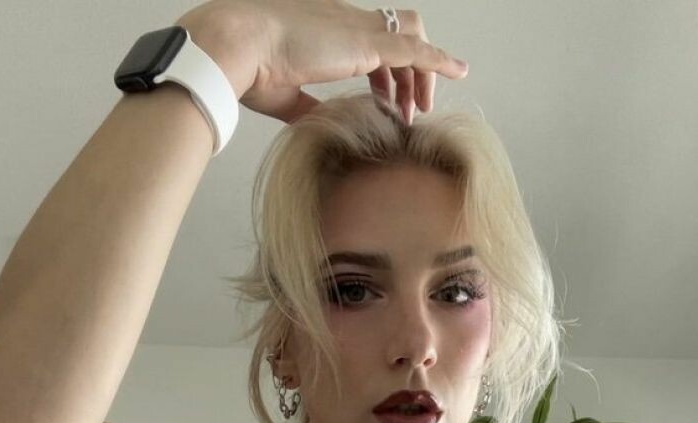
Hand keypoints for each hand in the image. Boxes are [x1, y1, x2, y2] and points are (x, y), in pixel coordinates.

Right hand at [178, 0, 468, 125]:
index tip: (390, 104)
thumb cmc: (250, 70)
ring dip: (423, 75)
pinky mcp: (368, 42)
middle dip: (410, 74)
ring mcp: (359, 28)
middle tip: (413, 109)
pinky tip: (458, 73)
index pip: (370, 44)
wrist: (239, 46)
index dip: (386, 75)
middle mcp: (347, 22)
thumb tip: (323, 125)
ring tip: (423, 109)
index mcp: (328, 31)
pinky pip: (416, 49)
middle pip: (397, 36)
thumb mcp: (287, 97)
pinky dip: (438, 61)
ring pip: (411, 40)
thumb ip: (310, 108)